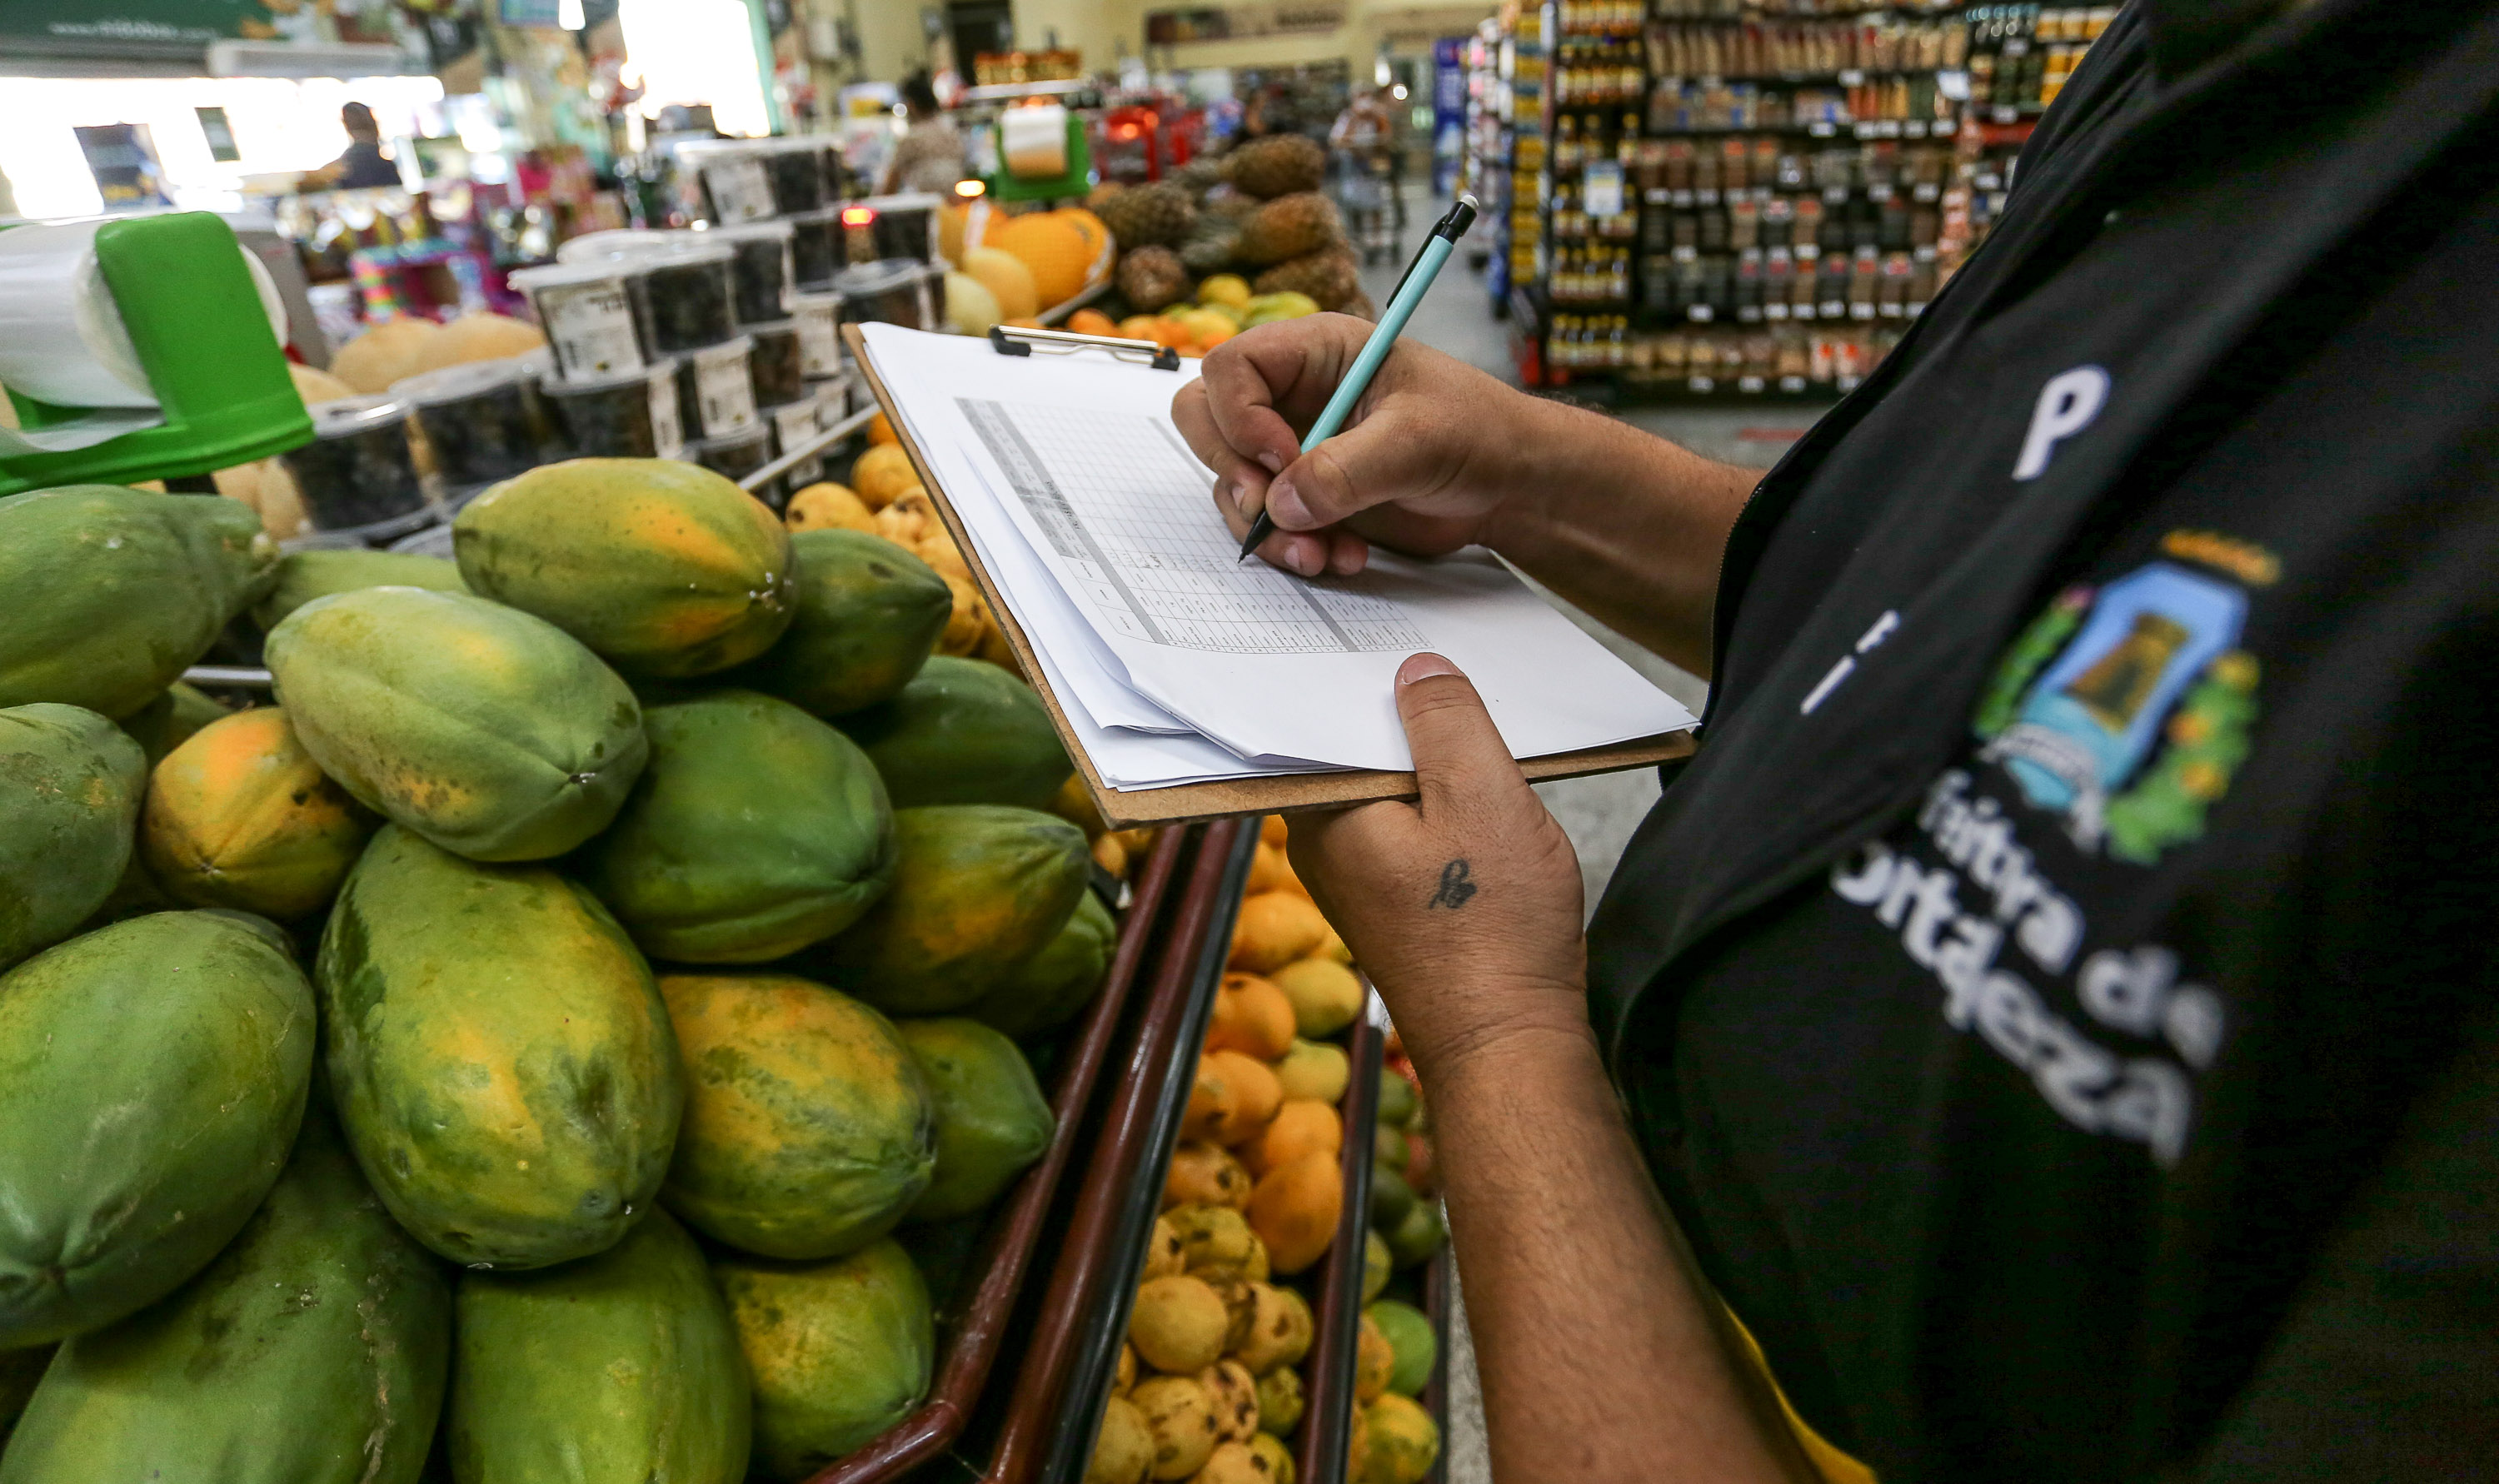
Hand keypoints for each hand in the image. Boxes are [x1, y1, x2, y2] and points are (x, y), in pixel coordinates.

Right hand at [1171, 314, 1538, 577]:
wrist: (1509, 487)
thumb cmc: (1479, 433)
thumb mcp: (1418, 440)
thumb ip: (1347, 468)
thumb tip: (1281, 502)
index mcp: (1317, 353)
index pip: (1231, 368)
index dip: (1239, 416)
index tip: (1280, 458)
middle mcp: (1294, 397)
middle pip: (1206, 420)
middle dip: (1231, 473)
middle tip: (1270, 510)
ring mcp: (1294, 449)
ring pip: (1230, 483)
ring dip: (1265, 527)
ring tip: (1320, 552)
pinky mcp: (1306, 497)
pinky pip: (1266, 524)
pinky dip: (1291, 548)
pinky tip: (1340, 556)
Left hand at [1285, 654, 1589, 1085]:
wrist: (1506, 1041)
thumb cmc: (1493, 931)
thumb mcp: (1482, 798)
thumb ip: (1448, 723)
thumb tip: (1417, 669)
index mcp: (1324, 812)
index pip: (1324, 715)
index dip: (1363, 670)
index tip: (1392, 628)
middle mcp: (1324, 842)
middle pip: (1358, 746)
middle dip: (1402, 707)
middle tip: (1448, 652)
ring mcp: (1357, 871)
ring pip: (1389, 782)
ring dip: (1431, 752)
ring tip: (1480, 709)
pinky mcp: (1393, 893)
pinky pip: (1409, 819)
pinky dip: (1442, 795)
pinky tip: (1485, 779)